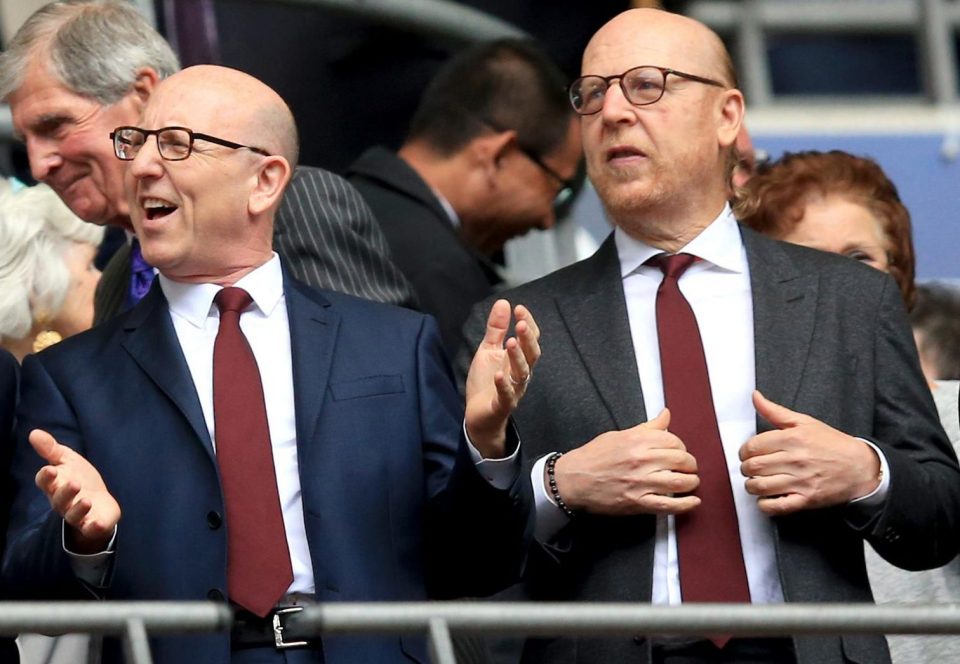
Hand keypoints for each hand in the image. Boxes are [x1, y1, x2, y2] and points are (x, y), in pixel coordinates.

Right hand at [31, 429, 120, 553]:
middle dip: (65, 492)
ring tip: (86, 501)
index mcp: (55, 485)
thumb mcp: (67, 460)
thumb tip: (33, 433)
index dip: (46, 477)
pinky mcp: (91, 525)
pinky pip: (90, 529)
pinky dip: (93, 527)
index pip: (45, 482)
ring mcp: (77, 515)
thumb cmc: (80, 479)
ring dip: (79, 508)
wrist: (100, 503)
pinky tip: (97, 524)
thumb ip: (51, 449)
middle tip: (74, 483)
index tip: (49, 470)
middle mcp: (63, 502)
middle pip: (59, 499)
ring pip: (73, 514)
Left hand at [464, 299, 540, 457]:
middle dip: (528, 338)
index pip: (530, 339)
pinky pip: (506, 395)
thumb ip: (497, 329)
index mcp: (518, 359)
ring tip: (511, 342)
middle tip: (521, 323)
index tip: (519, 308)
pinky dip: (503, 384)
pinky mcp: (502, 404)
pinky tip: (499, 374)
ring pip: (522, 373)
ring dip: (517, 357)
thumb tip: (503, 302)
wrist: (479, 415)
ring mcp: (513, 390)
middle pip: (531, 355)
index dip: (528, 324)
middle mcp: (520, 373)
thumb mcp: (488, 350)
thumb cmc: (486, 381)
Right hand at [552, 409, 700, 514]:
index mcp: (636, 440)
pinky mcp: (638, 502)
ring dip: (691, 482)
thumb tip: (666, 415)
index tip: (679, 452)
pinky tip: (694, 502)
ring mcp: (640, 482)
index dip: (681, 447)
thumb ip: (646, 428)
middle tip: (688, 467)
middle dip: (690, 464)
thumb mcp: (618, 435)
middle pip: (681, 460)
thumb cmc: (593, 456)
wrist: (572, 480)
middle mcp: (641, 460)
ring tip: (691, 482)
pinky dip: (685, 505)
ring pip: (679, 482)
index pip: (673, 441)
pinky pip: (668, 505)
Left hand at [739, 391, 881, 515]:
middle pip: (753, 467)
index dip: (744, 451)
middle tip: (751, 468)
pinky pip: (775, 506)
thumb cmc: (832, 443)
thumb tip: (755, 396)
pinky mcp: (807, 499)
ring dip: (752, 486)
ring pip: (759, 487)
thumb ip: (775, 411)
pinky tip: (766, 498)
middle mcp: (795, 459)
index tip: (747, 454)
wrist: (861, 467)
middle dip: (746, 468)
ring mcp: (801, 481)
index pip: (752, 446)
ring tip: (757, 482)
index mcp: (792, 438)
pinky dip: (764, 504)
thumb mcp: (804, 422)